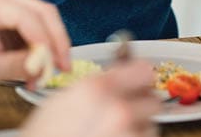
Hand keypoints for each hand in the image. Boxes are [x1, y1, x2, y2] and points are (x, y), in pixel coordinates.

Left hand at [0, 0, 70, 89]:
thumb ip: (14, 66)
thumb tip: (41, 65)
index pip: (23, 15)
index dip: (41, 37)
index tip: (51, 62)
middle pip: (44, 13)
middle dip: (57, 41)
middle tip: (63, 68)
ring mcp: (19, 5)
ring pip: (51, 21)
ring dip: (56, 48)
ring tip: (47, 75)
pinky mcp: (28, 18)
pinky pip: (49, 31)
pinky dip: (52, 51)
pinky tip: (43, 71)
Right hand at [20, 61, 159, 136]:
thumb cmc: (46, 134)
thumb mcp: (64, 99)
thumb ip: (96, 84)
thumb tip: (119, 74)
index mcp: (98, 89)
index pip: (144, 71)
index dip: (139, 74)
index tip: (135, 77)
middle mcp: (119, 112)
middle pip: (153, 100)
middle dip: (141, 102)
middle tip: (126, 107)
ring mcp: (129, 136)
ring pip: (150, 126)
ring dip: (139, 125)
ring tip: (115, 129)